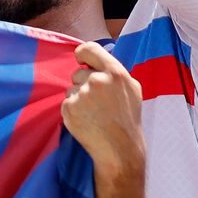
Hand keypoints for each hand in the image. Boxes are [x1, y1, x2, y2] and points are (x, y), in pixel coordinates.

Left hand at [57, 40, 144, 177]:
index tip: (80, 60)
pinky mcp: (69, 108)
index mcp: (115, 73)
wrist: (120, 148)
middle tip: (97, 102)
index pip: (90, 49)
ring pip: (71, 88)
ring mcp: (82, 94)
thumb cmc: (127, 118)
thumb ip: (113, 72)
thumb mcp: (131, 89)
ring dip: (78, 98)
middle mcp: (97, 80)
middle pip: (77, 73)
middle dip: (83, 84)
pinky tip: (86, 120)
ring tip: (94, 113)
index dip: (82, 54)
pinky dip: (73, 111)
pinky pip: (66, 102)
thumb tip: (95, 61)